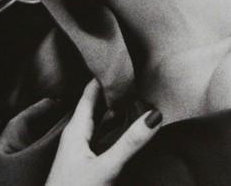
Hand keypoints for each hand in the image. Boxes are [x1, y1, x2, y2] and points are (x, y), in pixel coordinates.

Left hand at [46, 79, 161, 185]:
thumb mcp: (106, 168)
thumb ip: (130, 143)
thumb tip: (154, 114)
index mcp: (76, 129)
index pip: (89, 93)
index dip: (104, 76)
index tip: (120, 62)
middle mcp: (76, 135)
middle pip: (95, 106)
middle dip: (113, 92)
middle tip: (134, 78)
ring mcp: (80, 150)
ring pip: (98, 122)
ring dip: (114, 111)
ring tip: (134, 98)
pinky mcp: (85, 164)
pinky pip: (101, 137)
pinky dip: (114, 129)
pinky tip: (124, 131)